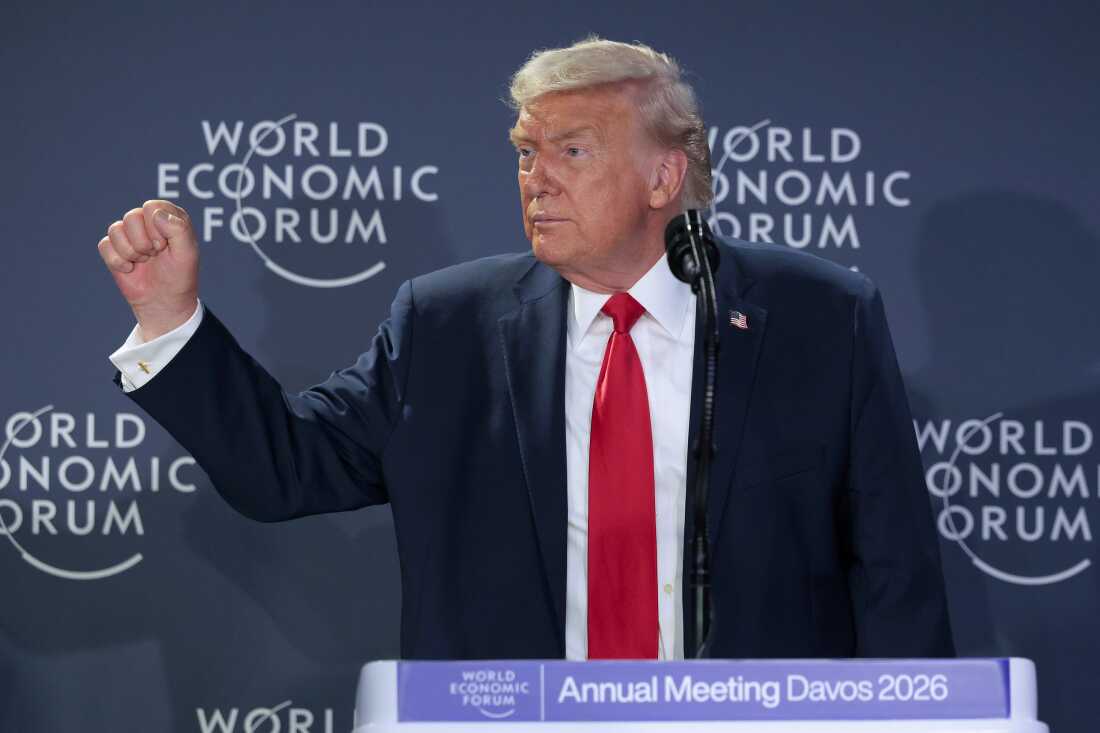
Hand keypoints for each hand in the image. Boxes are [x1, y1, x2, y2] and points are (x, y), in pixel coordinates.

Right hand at [98, 200, 199, 340]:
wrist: (164, 302)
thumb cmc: (179, 276)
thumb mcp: (187, 253)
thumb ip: (179, 229)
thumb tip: (155, 214)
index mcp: (168, 216)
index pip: (152, 208)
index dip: (156, 229)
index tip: (165, 246)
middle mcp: (147, 221)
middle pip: (132, 217)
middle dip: (143, 242)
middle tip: (155, 255)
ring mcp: (129, 234)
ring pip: (116, 229)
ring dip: (131, 252)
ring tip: (144, 261)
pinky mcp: (113, 248)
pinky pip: (105, 245)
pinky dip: (118, 261)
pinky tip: (130, 268)